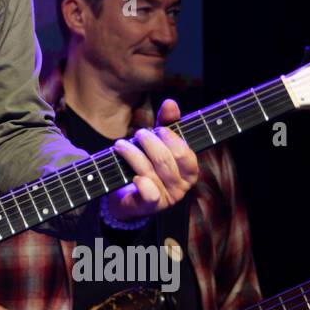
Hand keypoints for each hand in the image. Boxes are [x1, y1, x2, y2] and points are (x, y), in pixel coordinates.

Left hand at [110, 99, 198, 221]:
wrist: (127, 196)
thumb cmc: (147, 165)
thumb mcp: (158, 142)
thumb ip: (167, 123)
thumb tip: (171, 103)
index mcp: (189, 171)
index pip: (185, 153)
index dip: (171, 138)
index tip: (158, 129)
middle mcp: (181, 186)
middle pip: (166, 160)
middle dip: (149, 143)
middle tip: (138, 134)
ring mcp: (166, 198)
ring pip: (151, 172)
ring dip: (133, 154)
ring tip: (121, 144)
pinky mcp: (150, 206)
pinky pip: (150, 194)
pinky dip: (141, 182)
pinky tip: (133, 175)